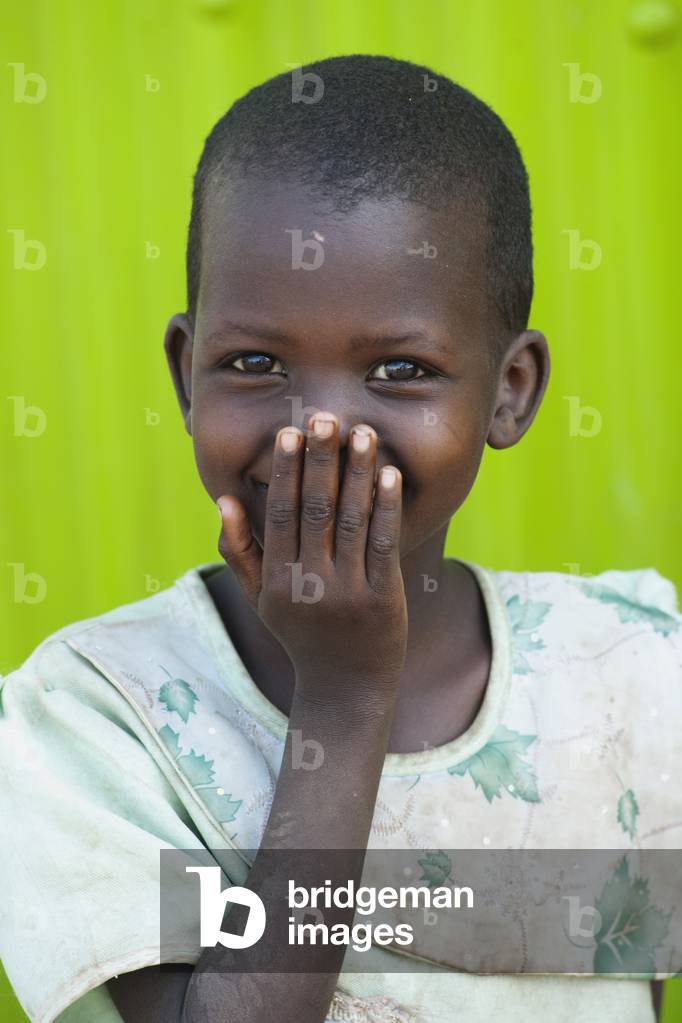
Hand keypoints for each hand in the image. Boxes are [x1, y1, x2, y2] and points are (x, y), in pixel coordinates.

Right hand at [216, 413, 407, 702]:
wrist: (345, 688)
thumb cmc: (301, 635)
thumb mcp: (261, 599)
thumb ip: (239, 550)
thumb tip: (224, 499)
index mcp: (276, 579)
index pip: (281, 514)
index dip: (286, 471)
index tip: (290, 431)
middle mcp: (309, 583)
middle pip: (315, 510)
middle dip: (321, 461)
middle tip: (326, 417)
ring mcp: (347, 592)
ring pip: (350, 521)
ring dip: (357, 474)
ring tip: (362, 433)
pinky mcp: (382, 598)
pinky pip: (383, 544)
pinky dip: (385, 507)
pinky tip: (389, 474)